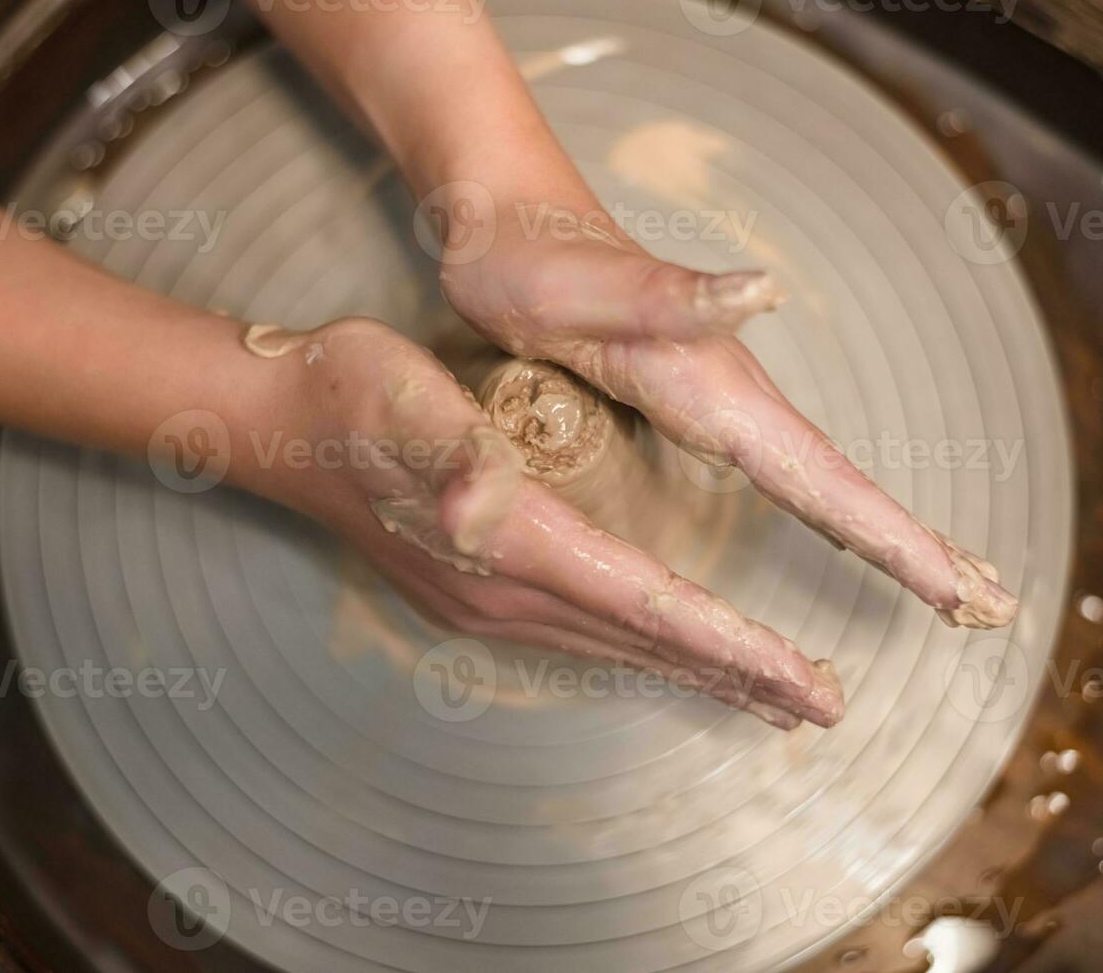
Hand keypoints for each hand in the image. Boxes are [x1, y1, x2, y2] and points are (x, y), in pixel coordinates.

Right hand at [234, 316, 843, 728]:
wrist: (282, 420)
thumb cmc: (355, 393)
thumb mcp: (407, 403)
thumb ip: (453, 455)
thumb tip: (481, 502)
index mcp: (514, 544)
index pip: (647, 604)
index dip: (731, 644)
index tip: (804, 679)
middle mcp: (506, 594)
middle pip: (647, 644)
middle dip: (737, 677)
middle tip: (821, 709)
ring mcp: (486, 604)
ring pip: (619, 648)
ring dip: (696, 672)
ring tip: (765, 698)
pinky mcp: (474, 594)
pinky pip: (585, 636)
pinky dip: (644, 651)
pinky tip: (663, 652)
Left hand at [436, 195, 1018, 629]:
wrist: (510, 216)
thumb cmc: (531, 259)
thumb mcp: (581, 287)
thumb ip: (667, 297)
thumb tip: (763, 288)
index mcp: (717, 390)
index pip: (826, 479)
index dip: (894, 540)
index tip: (963, 591)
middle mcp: (734, 398)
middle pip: (845, 487)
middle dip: (918, 548)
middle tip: (992, 604)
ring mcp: (721, 402)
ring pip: (823, 482)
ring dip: (890, 532)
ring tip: (948, 579)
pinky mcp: (695, 404)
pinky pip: (782, 474)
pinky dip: (832, 509)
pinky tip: (841, 527)